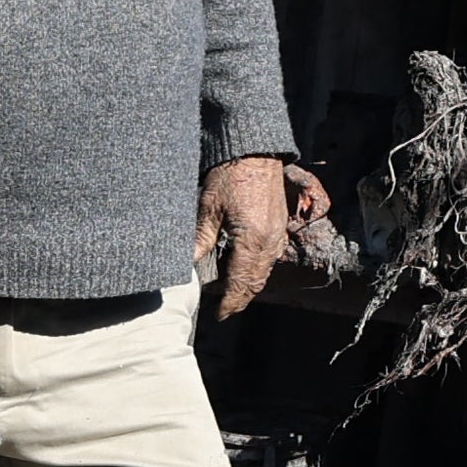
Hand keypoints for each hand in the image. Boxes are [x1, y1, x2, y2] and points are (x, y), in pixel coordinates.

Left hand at [199, 155, 327, 319]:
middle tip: (223, 310)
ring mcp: (277, 235)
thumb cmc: (231, 175)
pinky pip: (270, 259)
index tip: (218, 315)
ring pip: (264, 273)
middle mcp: (269, 243)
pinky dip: (257, 271)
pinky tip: (244, 271)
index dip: (229, 303)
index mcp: (251, 241)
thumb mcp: (209, 208)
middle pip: (255, 283)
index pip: (240, 283)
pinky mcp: (279, 227)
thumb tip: (187, 264)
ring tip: (231, 295)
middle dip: (239, 299)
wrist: (256, 152)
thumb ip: (200, 239)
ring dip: (249, 287)